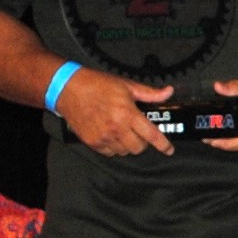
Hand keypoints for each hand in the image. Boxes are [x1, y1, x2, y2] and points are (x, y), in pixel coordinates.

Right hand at [56, 67, 176, 157]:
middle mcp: (116, 128)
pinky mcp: (92, 142)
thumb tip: (168, 92)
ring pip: (124, 151)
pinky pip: (110, 152)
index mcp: (127, 113)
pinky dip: (114, 147)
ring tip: (122, 130)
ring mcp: (103, 137)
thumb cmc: (97, 85)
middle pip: (139, 148)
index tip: (169, 150)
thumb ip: (149, 93)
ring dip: (128, 144)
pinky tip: (110, 134)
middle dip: (143, 142)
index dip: (163, 145)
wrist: (68, 90)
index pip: (151, 135)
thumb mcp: (126, 85)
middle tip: (138, 131)